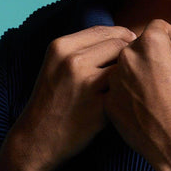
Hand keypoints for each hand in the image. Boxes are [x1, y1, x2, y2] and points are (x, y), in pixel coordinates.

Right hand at [12, 25, 136, 170]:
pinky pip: (124, 91)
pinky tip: (123, 101)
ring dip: (130, 74)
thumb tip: (123, 36)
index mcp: (61, 46)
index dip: (121, 36)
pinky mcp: (98, 106)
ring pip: (125, 66)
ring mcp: (86, 84)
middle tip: (132, 67)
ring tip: (128, 84)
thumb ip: (83, 48)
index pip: (103, 30)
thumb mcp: (56, 65)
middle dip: (129, 54)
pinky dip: (127, 94)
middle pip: (118, 44)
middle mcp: (72, 61)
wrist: (37, 139)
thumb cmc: (52, 101)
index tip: (130, 46)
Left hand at [103, 19, 170, 170]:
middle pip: (136, 46)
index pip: (156, 27)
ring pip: (123, 67)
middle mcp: (127, 58)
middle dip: (151, 52)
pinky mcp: (109, 103)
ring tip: (152, 86)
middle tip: (164, 65)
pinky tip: (142, 103)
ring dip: (136, 71)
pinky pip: (116, 89)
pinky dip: (127, 92)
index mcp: (150, 45)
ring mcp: (114, 81)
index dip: (169, 32)